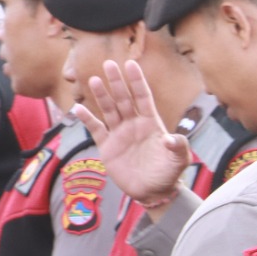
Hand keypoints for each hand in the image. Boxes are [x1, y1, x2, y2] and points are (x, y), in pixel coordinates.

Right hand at [75, 59, 189, 209]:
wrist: (153, 192)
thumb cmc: (168, 173)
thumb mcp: (179, 160)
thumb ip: (178, 147)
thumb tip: (171, 139)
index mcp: (151, 123)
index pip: (143, 97)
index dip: (137, 81)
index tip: (131, 64)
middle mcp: (134, 124)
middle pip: (124, 99)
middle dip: (117, 82)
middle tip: (109, 63)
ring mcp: (119, 134)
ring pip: (109, 109)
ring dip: (102, 95)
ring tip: (94, 79)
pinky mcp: (107, 146)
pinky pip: (96, 129)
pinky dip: (87, 119)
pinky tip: (78, 108)